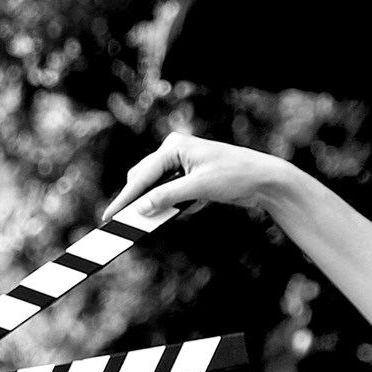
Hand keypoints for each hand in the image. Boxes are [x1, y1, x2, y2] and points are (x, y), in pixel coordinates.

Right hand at [104, 133, 283, 225]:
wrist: (262, 179)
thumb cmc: (234, 175)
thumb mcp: (199, 187)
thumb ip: (168, 197)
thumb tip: (141, 208)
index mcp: (173, 146)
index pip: (142, 175)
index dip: (125, 198)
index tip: (110, 216)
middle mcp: (175, 152)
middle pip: (143, 179)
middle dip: (132, 201)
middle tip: (117, 225)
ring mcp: (182, 165)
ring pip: (154, 186)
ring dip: (147, 204)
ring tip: (132, 224)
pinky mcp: (191, 178)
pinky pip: (168, 192)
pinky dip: (162, 205)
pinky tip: (155, 217)